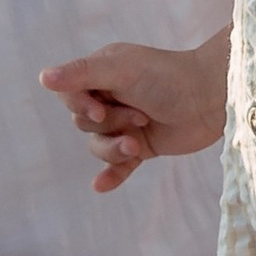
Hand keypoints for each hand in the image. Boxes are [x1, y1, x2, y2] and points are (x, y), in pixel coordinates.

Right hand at [39, 33, 229, 191]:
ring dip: (115, 149)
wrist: (212, 97)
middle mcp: (112, 97)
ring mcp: (127, 123)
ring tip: (138, 143)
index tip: (100, 110)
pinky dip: (111, 176)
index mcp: (103, 73)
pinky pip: (119, 166)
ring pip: (99, 147)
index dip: (80, 106)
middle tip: (140, 116)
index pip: (71, 95)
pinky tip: (100, 187)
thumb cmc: (168, 75)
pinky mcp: (144, 146)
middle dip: (110, 125)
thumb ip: (82, 74)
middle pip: (83, 124)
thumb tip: (43, 78)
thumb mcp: (121, 69)